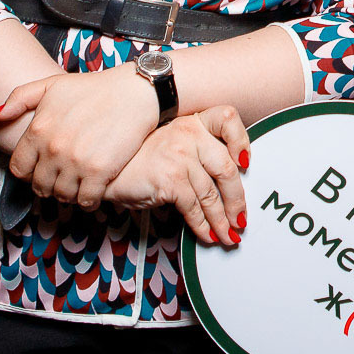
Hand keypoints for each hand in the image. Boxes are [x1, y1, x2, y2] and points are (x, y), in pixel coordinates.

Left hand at [0, 65, 158, 211]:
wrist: (134, 91)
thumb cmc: (94, 87)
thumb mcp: (52, 85)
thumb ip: (19, 99)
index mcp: (38, 130)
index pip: (19, 168)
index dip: (28, 172)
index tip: (40, 170)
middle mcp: (53, 148)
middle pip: (40, 186)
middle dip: (48, 185)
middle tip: (60, 179)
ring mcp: (76, 162)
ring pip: (61, 196)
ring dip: (68, 194)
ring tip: (76, 186)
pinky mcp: (99, 171)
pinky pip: (85, 200)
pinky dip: (87, 201)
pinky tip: (92, 191)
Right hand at [106, 106, 252, 246]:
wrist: (107, 168)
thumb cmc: (141, 159)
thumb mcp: (173, 144)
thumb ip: (200, 153)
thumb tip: (230, 188)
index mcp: (193, 122)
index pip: (228, 119)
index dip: (242, 140)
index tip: (246, 164)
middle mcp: (189, 135)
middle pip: (227, 168)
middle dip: (237, 200)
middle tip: (241, 219)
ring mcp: (180, 156)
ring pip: (212, 194)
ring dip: (222, 220)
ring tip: (228, 235)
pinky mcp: (171, 179)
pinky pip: (194, 208)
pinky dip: (203, 226)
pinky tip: (208, 235)